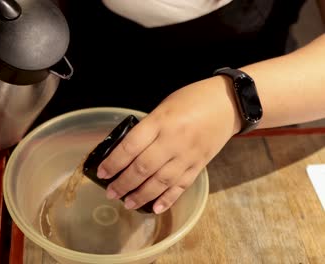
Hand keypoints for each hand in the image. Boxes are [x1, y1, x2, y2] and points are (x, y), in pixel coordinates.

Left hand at [97, 76, 241, 213]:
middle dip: (123, 183)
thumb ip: (147, 128)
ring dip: (141, 195)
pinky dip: (167, 199)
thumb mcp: (163, 107)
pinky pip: (181, 186)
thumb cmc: (192, 99)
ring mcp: (188, 155)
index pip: (130, 147)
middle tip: (110, 193)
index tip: (102, 172)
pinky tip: (154, 208)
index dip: (114, 162)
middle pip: (143, 168)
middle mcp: (173, 140)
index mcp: (160, 122)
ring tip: (127, 203)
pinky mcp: (200, 165)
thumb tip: (127, 151)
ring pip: (160, 182)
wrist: (229, 102)